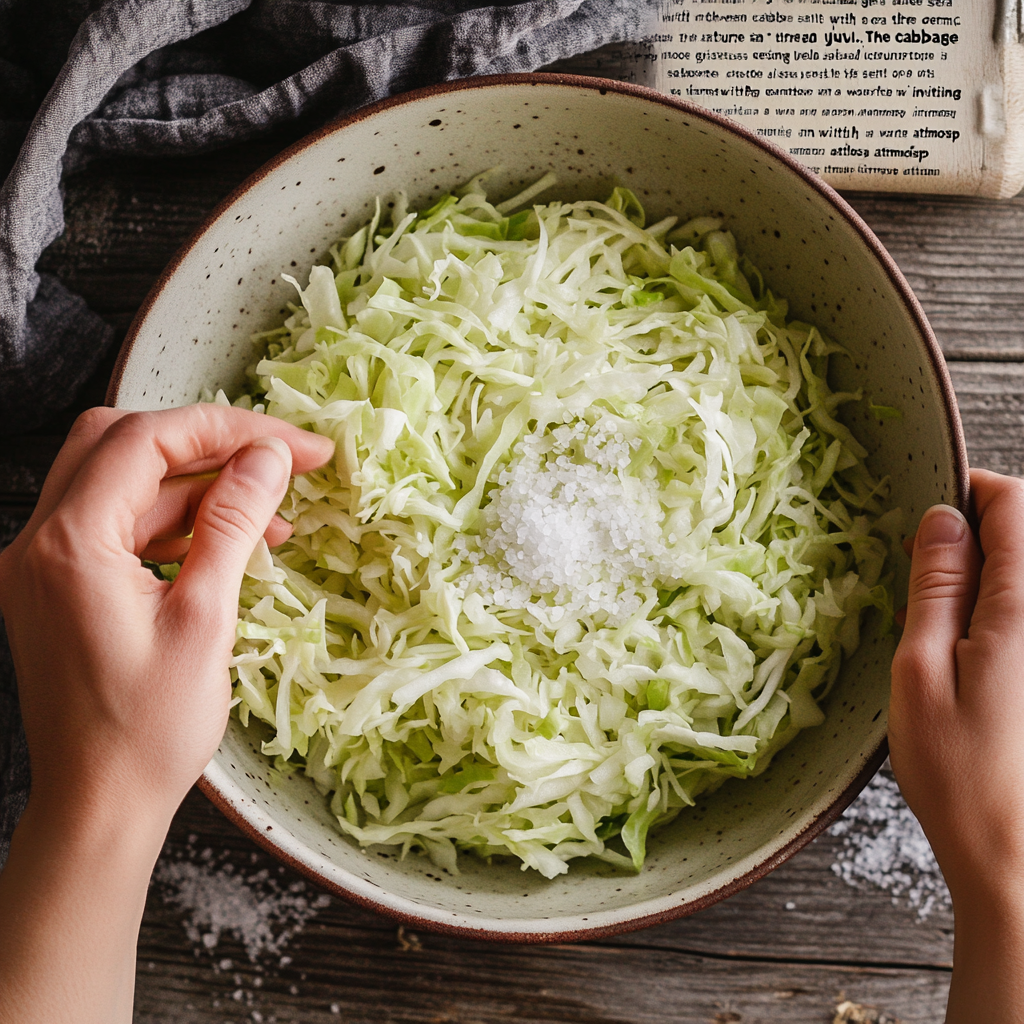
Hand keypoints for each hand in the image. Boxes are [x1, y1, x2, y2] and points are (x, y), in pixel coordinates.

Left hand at [0, 404, 332, 1023]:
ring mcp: (43, 564)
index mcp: (69, 544)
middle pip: (122, 443)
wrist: (99, 805)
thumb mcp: (205, 619)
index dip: (229, 430)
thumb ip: (234, 524)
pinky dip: (172, 522)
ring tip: (270, 511)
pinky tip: (228, 542)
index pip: (148, 441)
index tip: (294, 445)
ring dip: (194, 484)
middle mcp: (40, 542)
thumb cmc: (149, 730)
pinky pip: (117, 526)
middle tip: (276, 459)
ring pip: (121, 482)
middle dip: (205, 442)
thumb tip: (267, 457)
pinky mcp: (58, 587)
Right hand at [889, 469, 1023, 1023]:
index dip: (970, 493)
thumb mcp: (922, 670)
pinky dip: (995, 613)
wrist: (1018, 860)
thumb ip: (935, 588)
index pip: (1015, 507)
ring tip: (937, 617)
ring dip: (984, 576)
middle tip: (920, 570)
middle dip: (975, 535)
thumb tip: (940, 519)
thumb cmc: (961, 774)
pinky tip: (965, 650)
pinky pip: (1023, 618)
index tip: (927, 512)